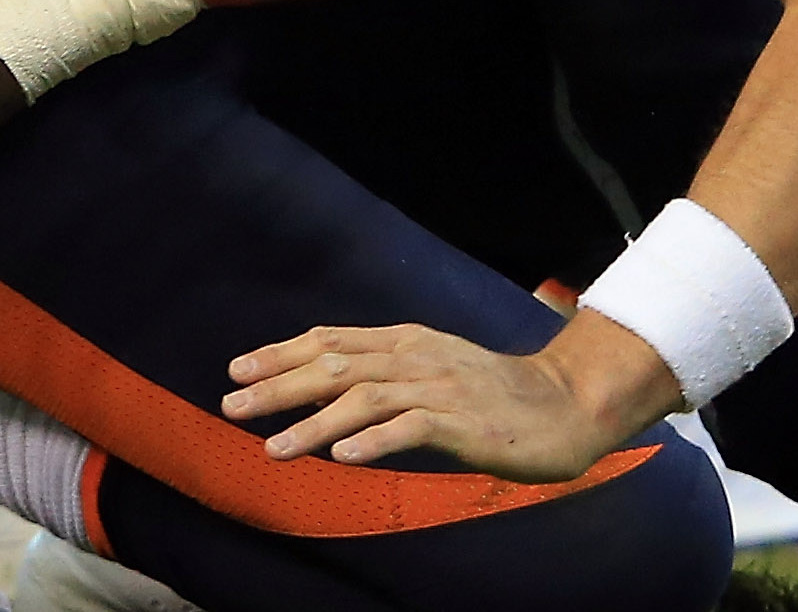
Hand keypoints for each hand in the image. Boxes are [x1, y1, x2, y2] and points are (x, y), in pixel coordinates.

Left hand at [222, 311, 677, 483]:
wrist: (566, 406)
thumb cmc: (493, 395)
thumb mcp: (432, 371)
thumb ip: (383, 374)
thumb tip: (320, 386)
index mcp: (406, 341)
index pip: (331, 339)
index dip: (281, 353)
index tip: (237, 370)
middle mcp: (417, 356)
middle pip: (336, 364)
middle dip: (279, 385)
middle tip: (231, 406)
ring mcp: (441, 388)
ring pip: (365, 397)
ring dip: (314, 422)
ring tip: (274, 448)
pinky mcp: (465, 423)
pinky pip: (412, 429)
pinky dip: (375, 441)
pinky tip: (342, 457)